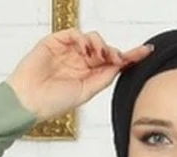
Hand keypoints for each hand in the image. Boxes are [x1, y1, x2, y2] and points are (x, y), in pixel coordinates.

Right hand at [7, 28, 154, 122]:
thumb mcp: (85, 92)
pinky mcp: (56, 42)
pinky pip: (74, 34)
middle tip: (117, 58)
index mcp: (89, 75)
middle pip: (105, 49)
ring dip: (100, 44)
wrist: (29, 101)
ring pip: (92, 39)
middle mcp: (81, 62)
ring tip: (99, 55)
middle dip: (114, 52)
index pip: (113, 62)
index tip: (146, 52)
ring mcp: (69, 51)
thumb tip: (120, 66)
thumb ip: (102, 78)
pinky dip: (83, 39)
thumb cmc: (52, 102)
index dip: (130, 56)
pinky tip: (85, 49)